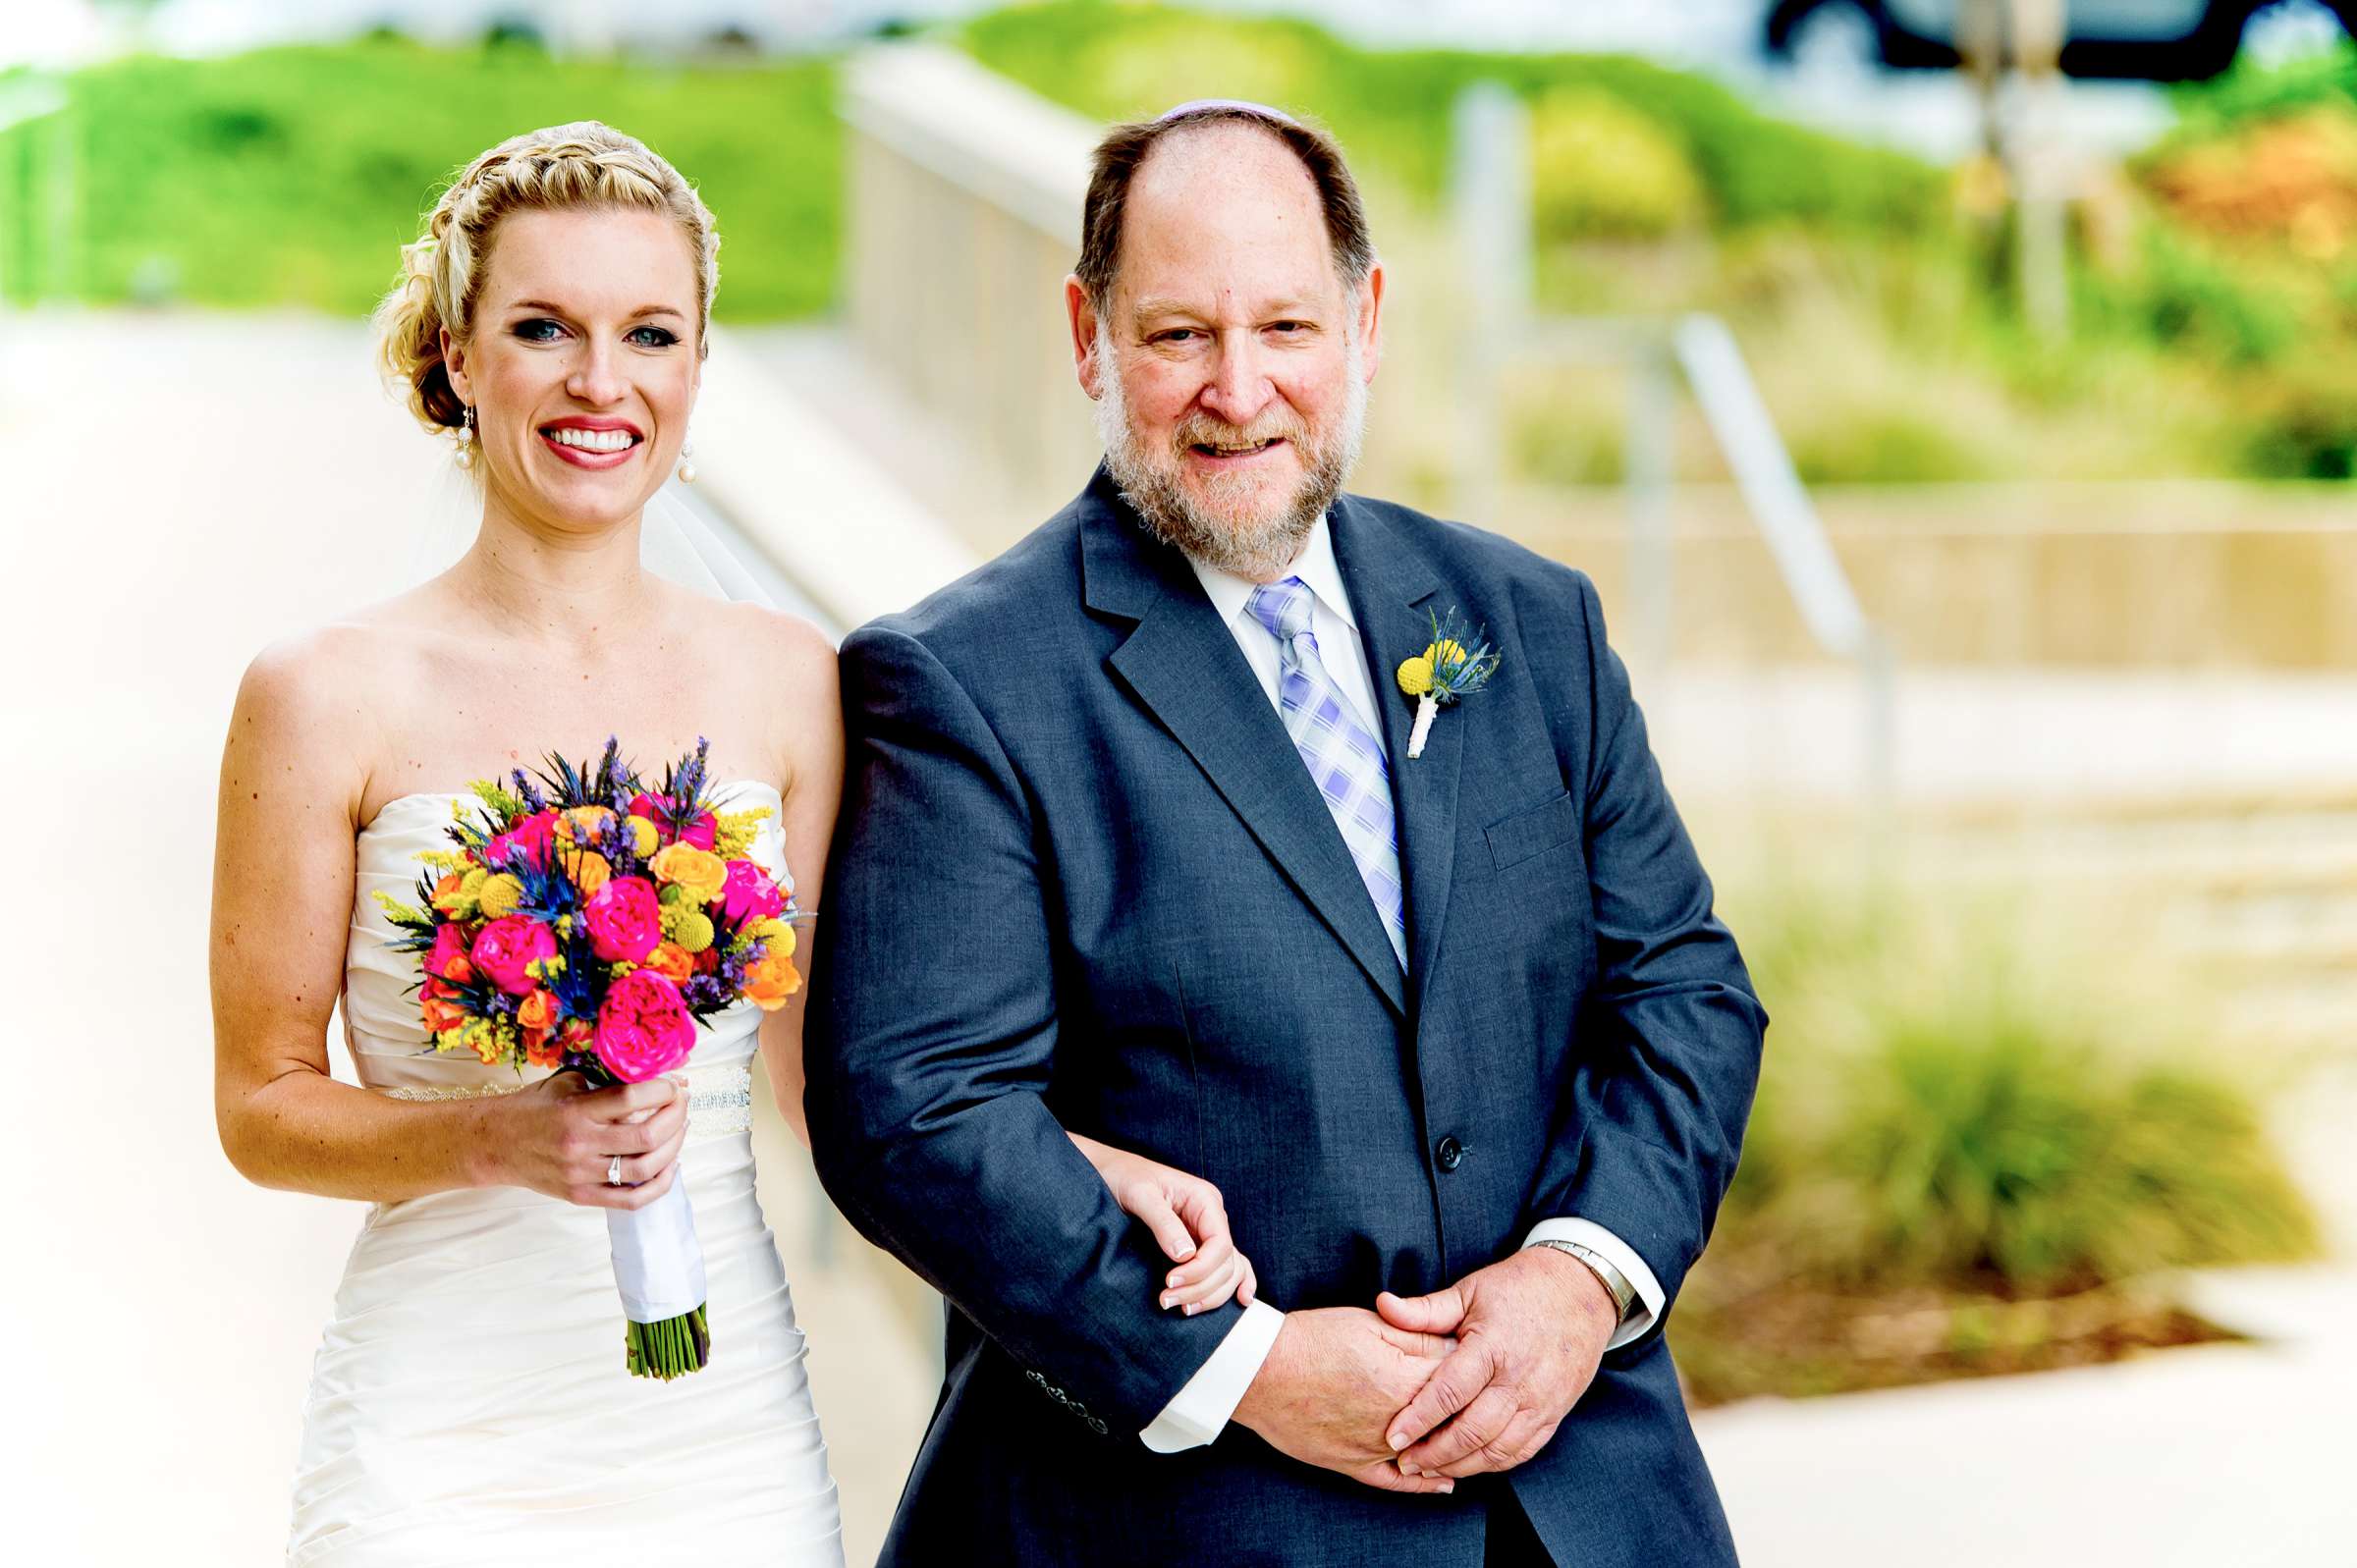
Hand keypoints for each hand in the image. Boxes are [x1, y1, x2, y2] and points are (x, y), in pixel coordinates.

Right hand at [484, 1072, 686, 1210]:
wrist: (493, 1144)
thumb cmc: (532, 1109)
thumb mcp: (565, 1083)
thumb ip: (606, 1081)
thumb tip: (659, 1077)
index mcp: (576, 1110)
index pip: (631, 1098)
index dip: (663, 1090)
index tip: (674, 1084)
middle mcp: (580, 1144)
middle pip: (647, 1135)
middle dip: (676, 1115)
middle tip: (682, 1103)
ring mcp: (581, 1174)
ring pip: (646, 1168)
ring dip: (674, 1147)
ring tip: (680, 1129)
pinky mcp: (581, 1196)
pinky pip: (632, 1199)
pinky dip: (660, 1184)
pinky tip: (670, 1165)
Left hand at [1068, 1133, 1256, 1313]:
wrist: (1110, 1172)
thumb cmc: (1125, 1177)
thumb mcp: (1140, 1194)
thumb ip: (1163, 1223)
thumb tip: (1184, 1255)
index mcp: (1204, 1199)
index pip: (1220, 1243)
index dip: (1200, 1269)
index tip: (1169, 1282)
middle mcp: (1212, 1216)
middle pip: (1225, 1262)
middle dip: (1199, 1287)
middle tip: (1166, 1300)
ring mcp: (1207, 1230)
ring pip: (1228, 1270)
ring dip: (1210, 1294)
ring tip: (1180, 1308)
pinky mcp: (1199, 1243)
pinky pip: (1229, 1264)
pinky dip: (1237, 1283)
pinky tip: (1242, 1299)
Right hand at [1231, 1307, 1460, 1495]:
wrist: (1261, 1371)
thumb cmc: (1313, 1339)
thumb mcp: (1371, 1322)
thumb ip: (1417, 1335)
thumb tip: (1455, 1345)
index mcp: (1407, 1379)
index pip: (1460, 1377)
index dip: (1471, 1366)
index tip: (1480, 1359)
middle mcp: (1399, 1422)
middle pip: (1451, 1420)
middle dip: (1469, 1409)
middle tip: (1483, 1398)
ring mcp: (1377, 1448)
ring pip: (1430, 1454)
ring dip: (1452, 1446)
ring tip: (1472, 1438)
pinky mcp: (1354, 1465)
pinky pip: (1397, 1482)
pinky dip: (1423, 1485)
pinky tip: (1443, 1483)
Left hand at [1374, 1247, 1617, 1479]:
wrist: (1581, 1290)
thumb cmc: (1518, 1288)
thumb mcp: (1470, 1291)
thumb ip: (1426, 1309)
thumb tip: (1382, 1304)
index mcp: (1493, 1346)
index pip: (1450, 1392)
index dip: (1419, 1419)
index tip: (1393, 1438)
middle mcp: (1519, 1379)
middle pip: (1472, 1431)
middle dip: (1434, 1453)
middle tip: (1404, 1462)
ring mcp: (1540, 1401)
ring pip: (1496, 1449)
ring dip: (1460, 1465)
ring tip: (1428, 1470)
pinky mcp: (1553, 1414)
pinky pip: (1521, 1451)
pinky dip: (1491, 1464)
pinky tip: (1466, 1464)